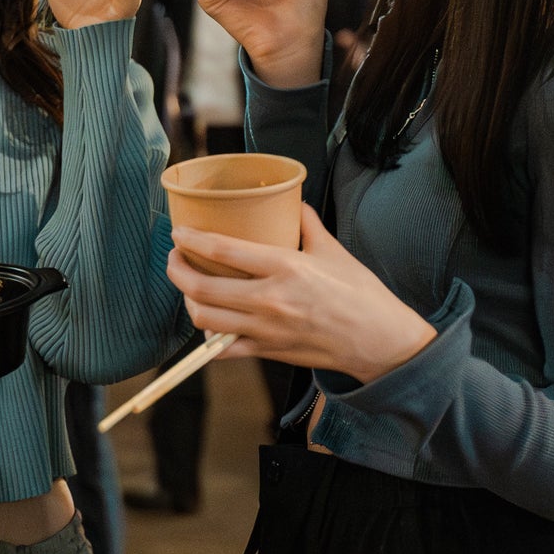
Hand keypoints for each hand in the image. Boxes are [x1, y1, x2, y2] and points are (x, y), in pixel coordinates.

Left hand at [166, 205, 435, 384]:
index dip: (192, 240)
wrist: (378, 340)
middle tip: (175, 257)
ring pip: (206, 318)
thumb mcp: (333, 250)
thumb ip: (307, 224)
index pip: (223, 249)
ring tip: (189, 286)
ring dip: (189, 301)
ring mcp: (265, 330)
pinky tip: (209, 320)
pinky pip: (223, 349)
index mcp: (285, 266)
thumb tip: (292, 202)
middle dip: (177, 270)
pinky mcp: (268, 352)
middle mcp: (269, 299)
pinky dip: (208, 336)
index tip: (179, 232)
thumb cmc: (360, 293)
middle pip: (202, 287)